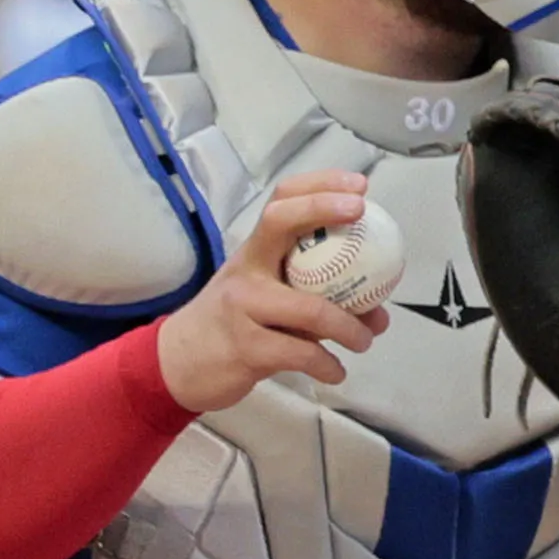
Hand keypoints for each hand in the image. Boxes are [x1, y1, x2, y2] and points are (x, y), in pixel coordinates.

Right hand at [157, 170, 383, 410]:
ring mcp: (242, 307)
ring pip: (311, 308)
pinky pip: (302, 354)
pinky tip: (336, 371)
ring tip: (366, 340)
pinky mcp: (245, 349)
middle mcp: (246, 270)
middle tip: (362, 217)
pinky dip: (328, 365)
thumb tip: (378, 313)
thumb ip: (318, 299)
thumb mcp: (267, 299)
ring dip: (351, 327)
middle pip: (279, 223)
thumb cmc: (235, 323)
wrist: (180, 363)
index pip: (280, 202)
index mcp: (254, 253)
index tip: (360, 187)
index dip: (319, 187)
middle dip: (323, 210)